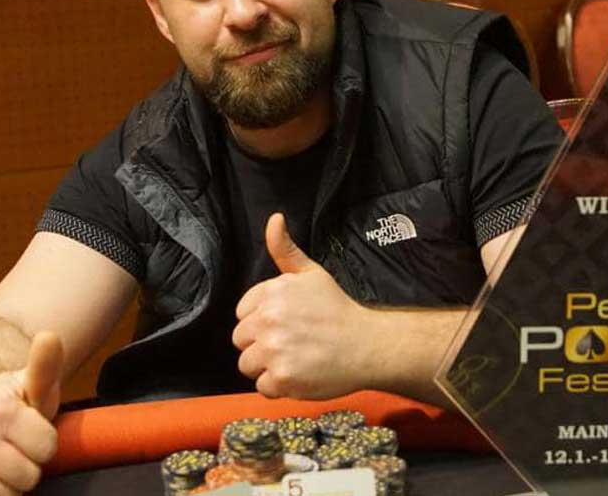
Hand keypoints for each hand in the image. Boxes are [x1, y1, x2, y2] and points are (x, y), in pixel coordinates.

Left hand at [232, 213, 370, 398]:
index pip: (241, 314)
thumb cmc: (337, 310)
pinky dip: (279, 387)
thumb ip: (285, 250)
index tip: (285, 323)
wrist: (367, 345)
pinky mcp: (281, 378)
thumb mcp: (312, 273)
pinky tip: (300, 374)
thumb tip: (274, 219)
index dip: (261, 321)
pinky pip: (262, 388)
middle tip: (292, 343)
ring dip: (267, 367)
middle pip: (241, 340)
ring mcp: (274, 350)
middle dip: (261, 344)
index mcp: (272, 292)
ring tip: (296, 358)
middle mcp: (268, 319)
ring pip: (247, 365)